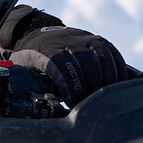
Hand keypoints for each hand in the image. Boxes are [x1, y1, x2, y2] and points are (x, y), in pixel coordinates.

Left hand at [0, 6, 126, 101]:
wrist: (35, 35)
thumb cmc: (29, 59)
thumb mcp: (25, 72)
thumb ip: (34, 87)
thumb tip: (42, 108)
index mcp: (47, 49)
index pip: (66, 68)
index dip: (73, 88)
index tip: (75, 105)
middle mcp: (69, 39)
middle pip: (88, 64)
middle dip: (92, 88)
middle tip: (91, 107)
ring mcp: (85, 37)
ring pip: (104, 58)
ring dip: (107, 82)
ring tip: (105, 101)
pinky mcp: (97, 39)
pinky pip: (113, 54)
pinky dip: (118, 71)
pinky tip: (117, 87)